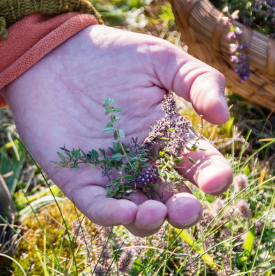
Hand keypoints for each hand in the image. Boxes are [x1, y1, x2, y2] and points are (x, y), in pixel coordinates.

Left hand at [2, 25, 231, 235]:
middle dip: (185, 213)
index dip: (214, 178)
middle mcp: (145, 164)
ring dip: (150, 222)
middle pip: (173, 201)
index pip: (201, 166)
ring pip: (139, 215)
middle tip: (185, 209)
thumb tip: (223, 117)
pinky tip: (125, 211)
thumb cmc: (109, 54)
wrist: (52, 53)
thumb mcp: (160, 58)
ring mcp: (112, 175)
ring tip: (154, 211)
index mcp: (169, 137)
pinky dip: (113, 216)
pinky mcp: (79, 181)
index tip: (216, 181)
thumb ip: (198, 80)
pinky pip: (98, 208)